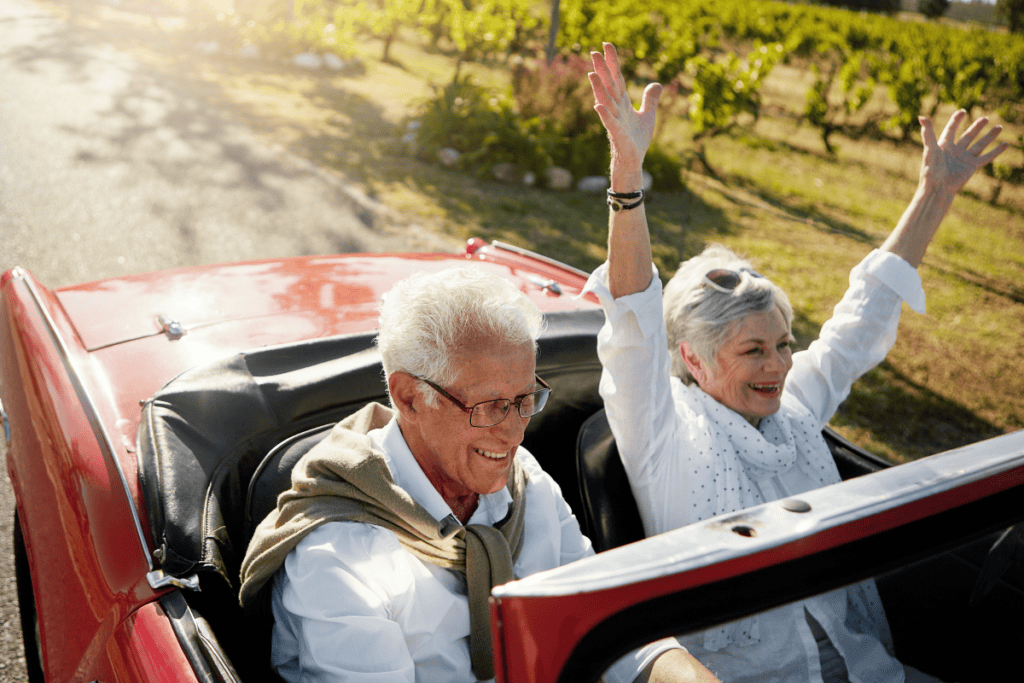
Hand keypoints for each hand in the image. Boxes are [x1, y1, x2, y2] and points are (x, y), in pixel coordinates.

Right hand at [589, 43, 662, 173]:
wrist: (633, 162)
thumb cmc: (636, 140)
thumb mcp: (648, 116)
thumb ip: (650, 99)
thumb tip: (657, 84)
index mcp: (623, 103)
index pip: (617, 78)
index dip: (612, 62)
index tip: (606, 45)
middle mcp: (616, 109)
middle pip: (609, 86)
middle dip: (602, 69)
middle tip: (593, 51)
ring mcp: (615, 122)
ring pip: (606, 102)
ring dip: (599, 88)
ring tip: (592, 73)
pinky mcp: (617, 135)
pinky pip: (610, 123)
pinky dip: (605, 115)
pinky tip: (598, 106)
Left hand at [919, 109, 1008, 196]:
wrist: (938, 187)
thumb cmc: (931, 169)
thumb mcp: (930, 148)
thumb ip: (927, 133)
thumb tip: (921, 117)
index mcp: (944, 145)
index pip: (951, 129)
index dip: (956, 120)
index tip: (962, 112)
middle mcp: (955, 151)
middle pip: (968, 136)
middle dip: (976, 127)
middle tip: (985, 118)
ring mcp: (964, 158)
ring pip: (979, 144)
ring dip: (989, 136)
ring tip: (999, 127)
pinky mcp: (972, 166)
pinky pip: (987, 157)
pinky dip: (996, 151)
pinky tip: (1005, 144)